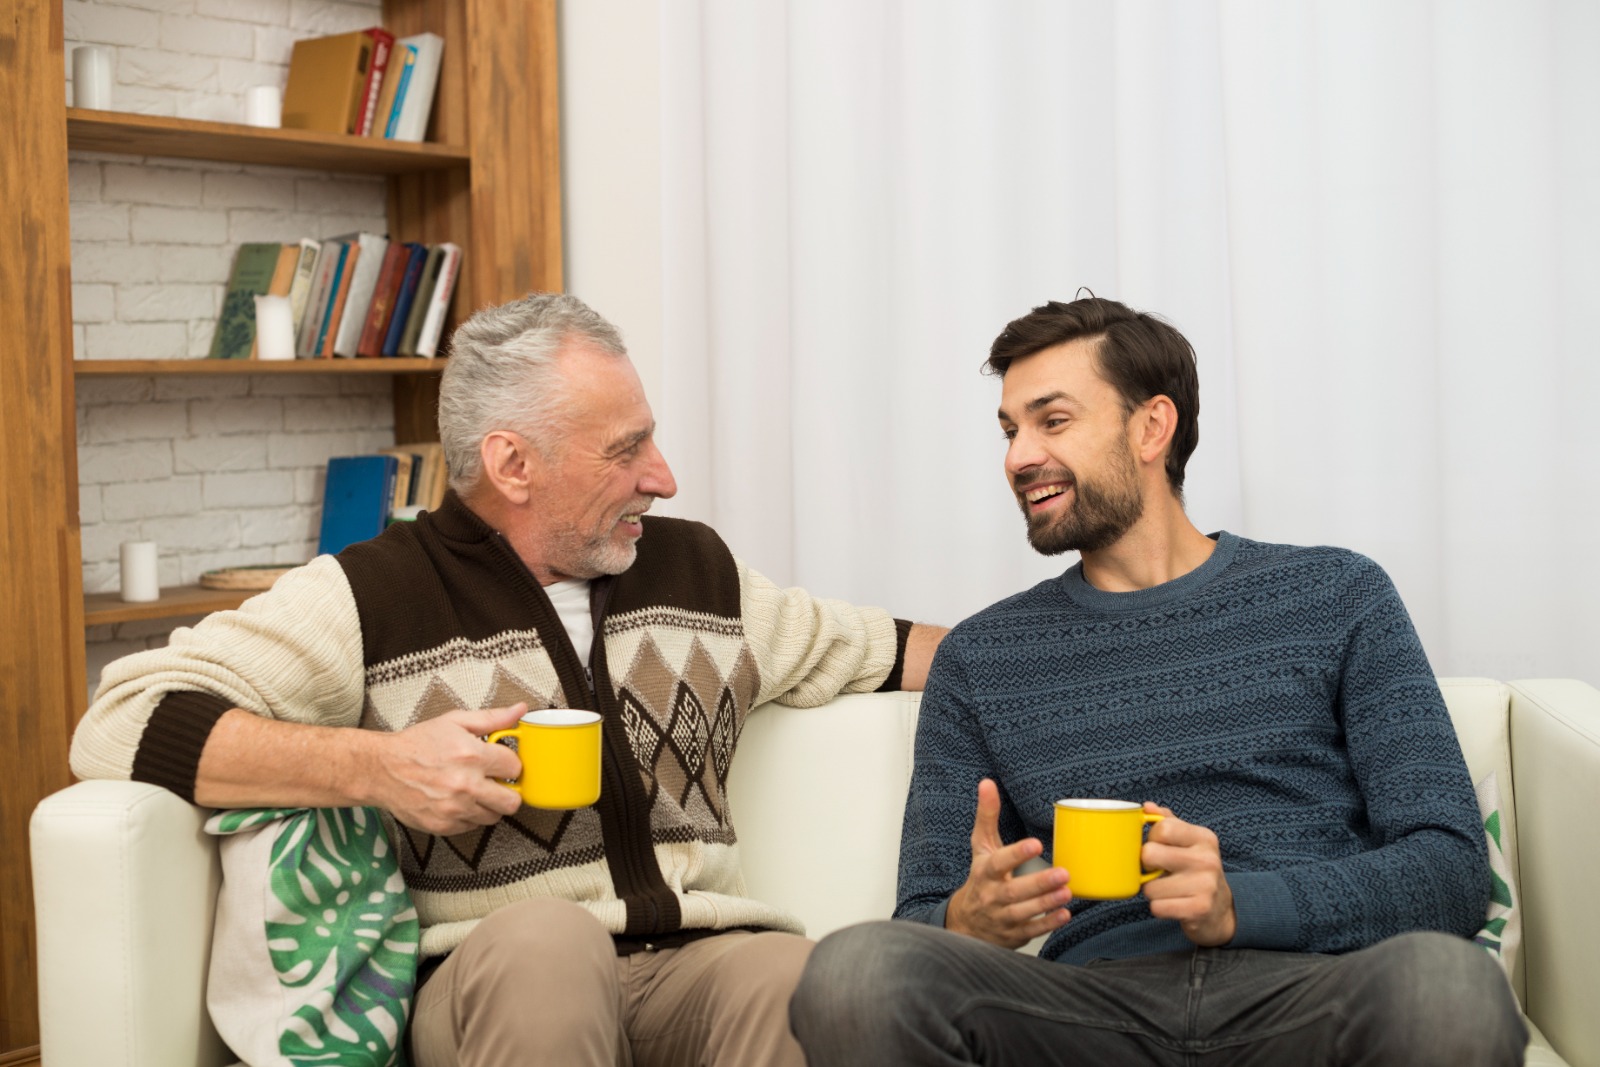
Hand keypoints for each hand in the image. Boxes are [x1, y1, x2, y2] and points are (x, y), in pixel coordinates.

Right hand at [363, 702, 528, 835]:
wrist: (382, 769)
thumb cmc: (418, 743)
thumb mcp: (455, 721)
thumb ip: (492, 718)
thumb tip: (520, 710)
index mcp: (472, 756)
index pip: (514, 768)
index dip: (510, 764)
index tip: (501, 764)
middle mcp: (466, 785)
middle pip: (511, 802)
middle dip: (508, 791)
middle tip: (495, 783)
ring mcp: (454, 809)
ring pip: (493, 817)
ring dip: (488, 805)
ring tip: (473, 790)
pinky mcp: (443, 826)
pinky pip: (472, 827)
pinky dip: (469, 815)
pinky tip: (457, 801)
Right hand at [945, 779, 1072, 947]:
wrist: (966, 924)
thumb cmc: (981, 878)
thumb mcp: (981, 847)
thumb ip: (987, 816)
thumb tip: (987, 783)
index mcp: (984, 872)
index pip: (999, 862)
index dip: (1016, 854)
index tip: (1036, 844)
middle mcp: (991, 896)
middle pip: (1014, 891)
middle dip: (1039, 884)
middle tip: (1063, 873)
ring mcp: (1002, 918)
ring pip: (1024, 912)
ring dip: (1047, 903)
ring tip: (1067, 892)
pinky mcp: (1013, 934)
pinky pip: (1031, 930)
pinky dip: (1048, 924)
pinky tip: (1065, 914)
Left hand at [1140, 802, 1235, 945]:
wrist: (1220, 908)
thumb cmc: (1196, 869)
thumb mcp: (1188, 841)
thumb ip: (1167, 822)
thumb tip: (1148, 806)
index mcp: (1204, 838)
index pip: (1162, 828)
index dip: (1151, 840)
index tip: (1159, 848)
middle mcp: (1207, 859)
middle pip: (1150, 854)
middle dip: (1146, 866)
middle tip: (1158, 871)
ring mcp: (1206, 885)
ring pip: (1150, 886)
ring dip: (1152, 891)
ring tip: (1168, 889)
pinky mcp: (1199, 909)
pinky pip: (1157, 907)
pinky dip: (1159, 908)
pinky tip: (1173, 904)